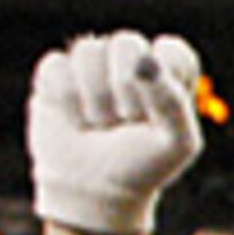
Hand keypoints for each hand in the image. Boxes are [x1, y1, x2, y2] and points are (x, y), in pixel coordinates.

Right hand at [27, 29, 202, 234]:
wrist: (94, 191)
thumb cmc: (143, 166)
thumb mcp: (177, 144)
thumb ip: (174, 101)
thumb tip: (145, 61)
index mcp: (167, 73)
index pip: (172, 51)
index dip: (163, 84)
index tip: (158, 116)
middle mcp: (130, 62)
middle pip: (127, 43)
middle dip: (125, 89)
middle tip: (126, 120)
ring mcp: (92, 65)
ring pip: (88, 50)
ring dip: (95, 99)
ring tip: (100, 124)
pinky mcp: (57, 73)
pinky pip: (56, 66)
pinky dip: (66, 100)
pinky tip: (75, 120)